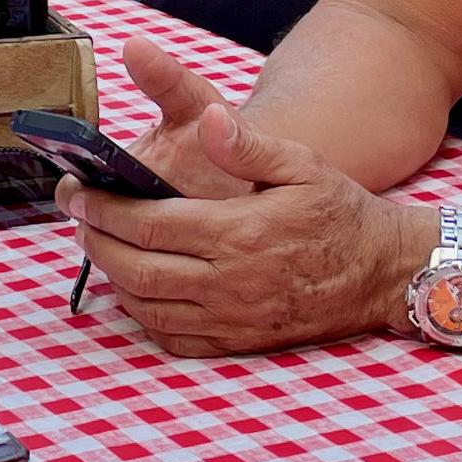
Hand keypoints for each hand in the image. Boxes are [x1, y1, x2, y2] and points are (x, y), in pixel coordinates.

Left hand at [67, 40, 437, 355]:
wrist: (384, 272)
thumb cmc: (340, 211)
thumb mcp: (302, 163)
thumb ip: (248, 144)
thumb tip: (209, 119)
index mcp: (240, 233)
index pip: (149, 225)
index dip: (103, 210)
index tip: (78, 195)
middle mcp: (232, 283)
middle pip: (137, 271)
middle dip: (96, 243)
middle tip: (78, 220)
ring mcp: (235, 318)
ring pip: (150, 308)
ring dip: (115, 280)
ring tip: (101, 249)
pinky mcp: (241, 342)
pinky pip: (176, 339)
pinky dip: (145, 318)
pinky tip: (138, 292)